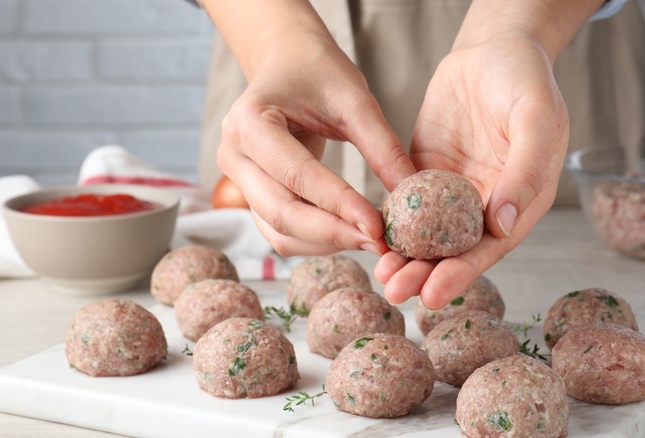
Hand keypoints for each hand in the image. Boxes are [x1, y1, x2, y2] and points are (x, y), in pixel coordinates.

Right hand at [214, 20, 414, 255]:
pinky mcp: (251, 196)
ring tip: (371, 239)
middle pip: (281, 212)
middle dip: (333, 232)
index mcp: (249, 121)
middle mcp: (233, 154)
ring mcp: (237, 179)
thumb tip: (410, 193)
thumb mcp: (355, 99)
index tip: (378, 225)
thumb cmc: (318, 72)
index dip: (339, 204)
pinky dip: (316, 240)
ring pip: (279, 231)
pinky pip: (280, 232)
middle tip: (379, 241)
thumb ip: (382, 147)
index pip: (298, 175)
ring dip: (326, 243)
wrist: (287, 63)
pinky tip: (350, 233)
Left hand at [376, 34, 568, 308]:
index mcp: (520, 201)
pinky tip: (371, 234)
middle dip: (425, 273)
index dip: (462, 273)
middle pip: (453, 249)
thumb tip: (503, 224)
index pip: (490, 247)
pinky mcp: (425, 173)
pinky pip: (406, 202)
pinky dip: (390, 221)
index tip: (433, 294)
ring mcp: (453, 192)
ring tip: (380, 274)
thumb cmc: (525, 78)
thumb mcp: (537, 117)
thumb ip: (526, 170)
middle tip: (395, 291)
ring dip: (404, 255)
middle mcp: (485, 204)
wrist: (492, 48)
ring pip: (426, 233)